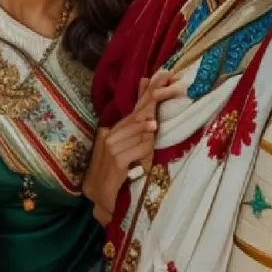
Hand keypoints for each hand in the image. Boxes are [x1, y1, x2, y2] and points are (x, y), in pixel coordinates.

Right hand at [84, 70, 177, 222]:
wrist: (100, 196)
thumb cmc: (119, 172)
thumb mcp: (130, 147)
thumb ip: (139, 129)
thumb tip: (151, 112)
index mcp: (116, 129)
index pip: (137, 107)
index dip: (151, 91)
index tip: (166, 75)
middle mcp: (112, 135)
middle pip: (137, 115)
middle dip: (154, 101)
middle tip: (170, 87)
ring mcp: (112, 148)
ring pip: (136, 133)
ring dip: (148, 127)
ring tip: (156, 121)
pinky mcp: (116, 162)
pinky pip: (133, 150)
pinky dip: (144, 146)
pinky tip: (151, 139)